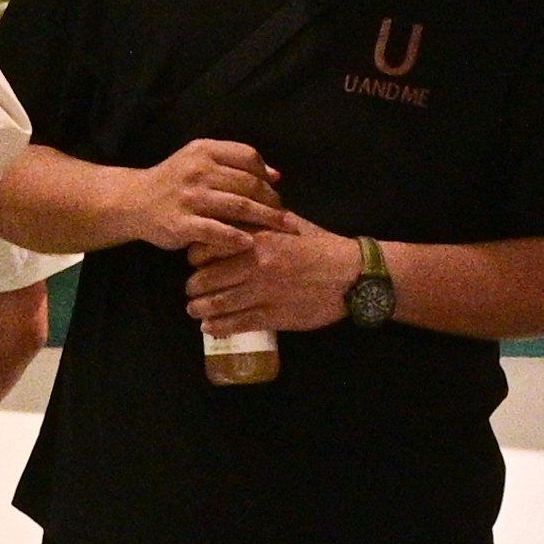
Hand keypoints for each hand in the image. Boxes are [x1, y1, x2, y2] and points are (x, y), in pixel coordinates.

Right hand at [123, 138, 279, 257]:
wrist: (134, 201)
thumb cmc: (174, 182)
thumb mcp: (199, 160)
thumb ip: (234, 163)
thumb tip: (275, 175)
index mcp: (205, 150)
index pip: (248, 156)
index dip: (266, 174)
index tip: (277, 191)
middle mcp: (198, 170)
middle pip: (248, 184)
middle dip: (272, 201)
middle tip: (287, 216)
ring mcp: (190, 197)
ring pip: (238, 206)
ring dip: (265, 219)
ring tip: (282, 229)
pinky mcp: (182, 223)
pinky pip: (216, 231)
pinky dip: (236, 238)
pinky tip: (250, 244)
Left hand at [184, 209, 362, 337]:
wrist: (351, 275)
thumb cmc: (322, 246)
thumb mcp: (290, 225)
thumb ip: (262, 221)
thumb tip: (239, 216)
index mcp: (257, 238)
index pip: (208, 247)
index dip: (196, 257)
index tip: (196, 262)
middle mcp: (255, 265)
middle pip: (205, 279)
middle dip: (193, 288)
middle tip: (191, 292)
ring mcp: (263, 293)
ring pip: (217, 304)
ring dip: (200, 310)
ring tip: (196, 311)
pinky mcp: (273, 316)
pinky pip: (236, 324)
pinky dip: (219, 327)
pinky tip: (211, 328)